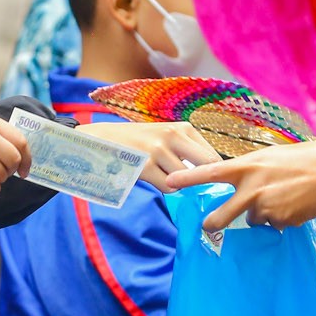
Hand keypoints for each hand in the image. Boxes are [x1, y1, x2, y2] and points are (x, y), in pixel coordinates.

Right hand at [88, 121, 220, 190]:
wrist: (102, 140)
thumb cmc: (139, 141)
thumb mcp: (166, 136)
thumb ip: (188, 150)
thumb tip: (212, 175)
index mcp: (182, 127)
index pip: (212, 155)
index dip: (212, 172)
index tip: (204, 179)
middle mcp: (172, 135)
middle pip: (206, 166)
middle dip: (202, 179)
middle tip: (193, 185)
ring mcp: (158, 150)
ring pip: (185, 179)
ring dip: (178, 183)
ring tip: (163, 175)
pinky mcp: (145, 166)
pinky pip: (168, 186)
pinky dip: (165, 187)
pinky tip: (153, 178)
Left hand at [163, 140, 315, 233]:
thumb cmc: (302, 157)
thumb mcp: (269, 156)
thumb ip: (249, 170)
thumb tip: (238, 182)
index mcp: (246, 167)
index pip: (210, 173)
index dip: (187, 178)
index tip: (169, 183)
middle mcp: (251, 190)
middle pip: (222, 216)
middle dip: (213, 224)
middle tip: (209, 225)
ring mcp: (266, 208)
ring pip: (253, 219)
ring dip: (262, 213)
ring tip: (283, 196)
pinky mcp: (281, 222)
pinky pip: (273, 224)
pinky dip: (280, 217)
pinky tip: (294, 203)